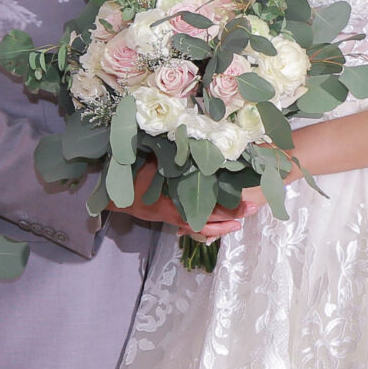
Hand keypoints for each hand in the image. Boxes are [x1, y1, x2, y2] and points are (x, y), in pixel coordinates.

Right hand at [116, 162, 277, 238]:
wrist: (114, 199)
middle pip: (210, 219)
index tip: (246, 201)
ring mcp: (175, 219)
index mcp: (174, 203)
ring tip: (242, 221)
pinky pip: (194, 227)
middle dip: (232, 215)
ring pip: (204, 227)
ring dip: (223, 225)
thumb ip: (167, 156)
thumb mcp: (148, 165)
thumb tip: (187, 141)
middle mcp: (178, 214)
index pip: (207, 207)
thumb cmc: (130, 181)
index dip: (227, 207)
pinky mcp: (173, 219)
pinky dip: (208, 228)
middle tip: (253, 209)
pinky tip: (221, 224)